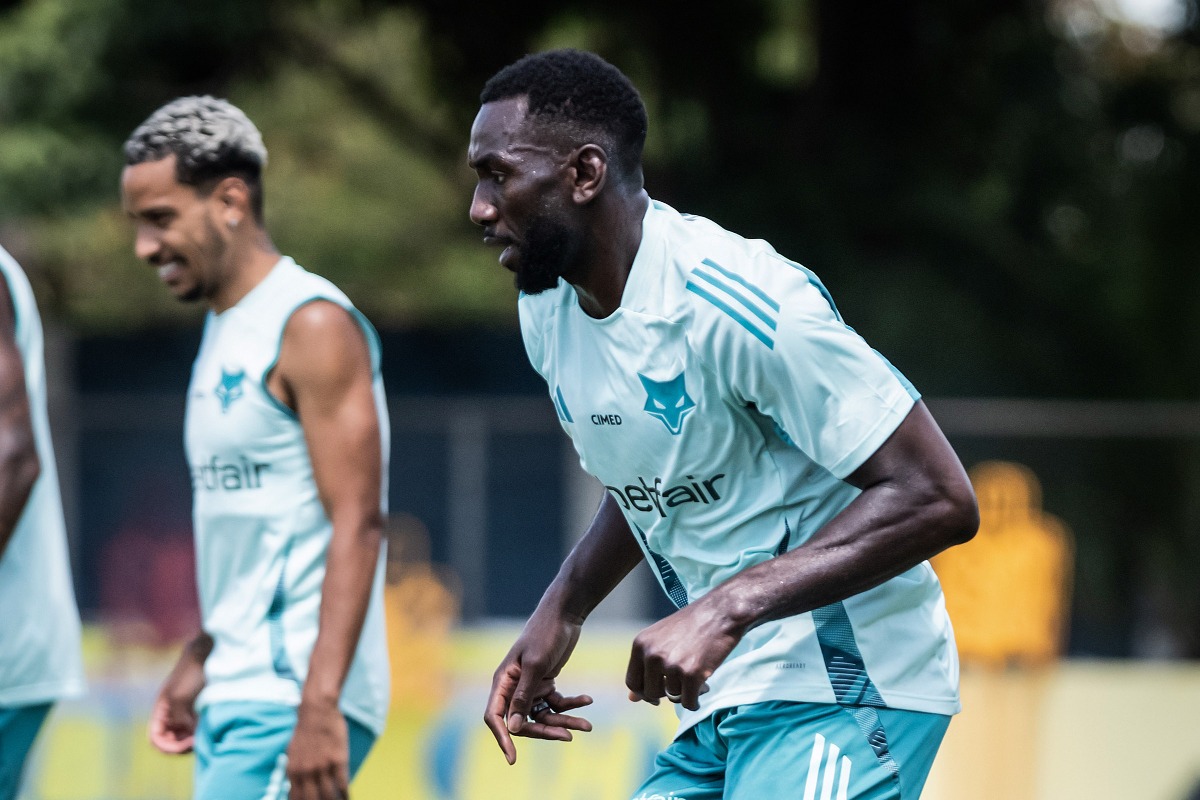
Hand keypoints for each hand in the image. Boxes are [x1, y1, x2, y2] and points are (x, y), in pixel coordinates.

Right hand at [147, 639, 207, 753]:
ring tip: (205, 736)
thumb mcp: (179, 696)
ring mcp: (187, 712)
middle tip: (199, 741)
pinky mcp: (201, 710)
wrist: (211, 653)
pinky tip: (211, 729)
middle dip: (183, 745)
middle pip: (171, 740)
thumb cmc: (192, 673)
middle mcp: (172, 714)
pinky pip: (198, 728)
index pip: (156, 738)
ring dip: (193, 740)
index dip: (168, 746)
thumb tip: (189, 734)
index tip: (186, 743)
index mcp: (161, 710)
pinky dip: (202, 732)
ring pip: (185, 736)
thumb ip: (178, 718)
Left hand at [287, 695, 348, 799]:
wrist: (317, 710)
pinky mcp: (338, 760)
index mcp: (293, 771)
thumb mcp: (292, 753)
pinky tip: (347, 798)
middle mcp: (306, 772)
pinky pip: (342, 784)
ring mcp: (322, 766)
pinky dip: (345, 795)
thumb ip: (294, 772)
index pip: (296, 799)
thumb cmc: (305, 730)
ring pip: (329, 795)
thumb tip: (294, 789)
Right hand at [483, 611, 593, 764]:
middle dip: (545, 731)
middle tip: (567, 737)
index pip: (495, 717)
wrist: (564, 614)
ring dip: (564, 721)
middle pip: (523, 721)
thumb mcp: (535, 665)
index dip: (503, 738)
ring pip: (544, 715)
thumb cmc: (545, 634)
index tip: (513, 758)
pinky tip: (587, 700)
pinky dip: (571, 704)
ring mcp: (531, 686)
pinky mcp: (546, 683)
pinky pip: (556, 704)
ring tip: (586, 725)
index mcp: (503, 682)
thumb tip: (514, 727)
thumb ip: (524, 696)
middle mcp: (514, 687)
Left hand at [625, 598, 741, 710]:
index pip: (632, 682)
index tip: (657, 696)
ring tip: (698, 676)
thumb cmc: (692, 624)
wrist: (721, 612)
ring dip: (686, 692)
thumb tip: (632, 699)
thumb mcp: (661, 639)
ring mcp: (671, 665)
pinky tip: (703, 687)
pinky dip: (696, 701)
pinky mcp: (692, 675)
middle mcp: (652, 655)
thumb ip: (646, 666)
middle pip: (651, 693)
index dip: (643, 693)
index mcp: (641, 644)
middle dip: (667, 693)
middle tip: (682, 683)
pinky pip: (689, 703)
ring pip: (673, 697)